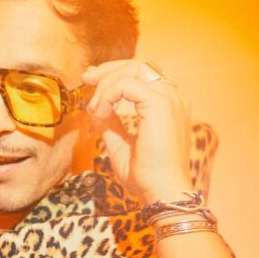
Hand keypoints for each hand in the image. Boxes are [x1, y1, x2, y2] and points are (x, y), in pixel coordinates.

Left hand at [82, 60, 193, 203]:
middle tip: (85, 78)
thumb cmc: (145, 175)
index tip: (91, 80)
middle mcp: (173, 97)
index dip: (115, 72)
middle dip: (107, 70)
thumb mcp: (121, 144)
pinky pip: (126, 85)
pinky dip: (108, 95)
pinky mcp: (161, 105)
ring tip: (94, 108)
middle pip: (138, 65)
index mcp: (169, 105)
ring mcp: (170, 99)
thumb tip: (95, 109)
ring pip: (133, 70)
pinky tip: (101, 113)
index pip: (143, 74)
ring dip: (106, 84)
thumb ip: (111, 124)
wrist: (161, 191)